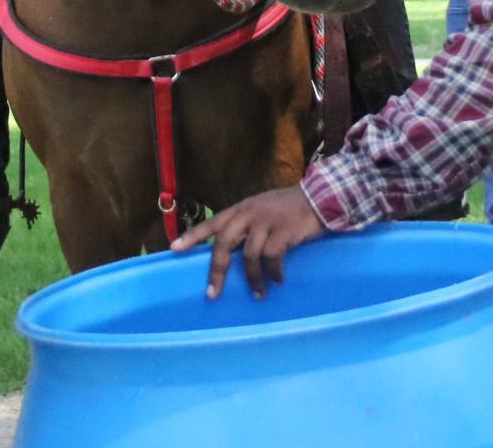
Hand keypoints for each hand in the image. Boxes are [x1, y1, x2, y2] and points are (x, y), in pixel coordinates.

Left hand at [171, 184, 325, 298]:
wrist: (318, 197)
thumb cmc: (287, 208)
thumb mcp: (261, 211)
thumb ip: (245, 226)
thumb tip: (231, 253)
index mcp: (240, 210)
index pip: (211, 223)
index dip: (192, 236)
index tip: (174, 250)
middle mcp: (248, 214)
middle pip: (223, 243)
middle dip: (216, 270)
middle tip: (213, 293)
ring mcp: (266, 222)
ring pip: (248, 255)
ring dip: (252, 279)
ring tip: (258, 294)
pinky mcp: (283, 231)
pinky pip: (272, 257)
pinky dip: (273, 272)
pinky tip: (278, 280)